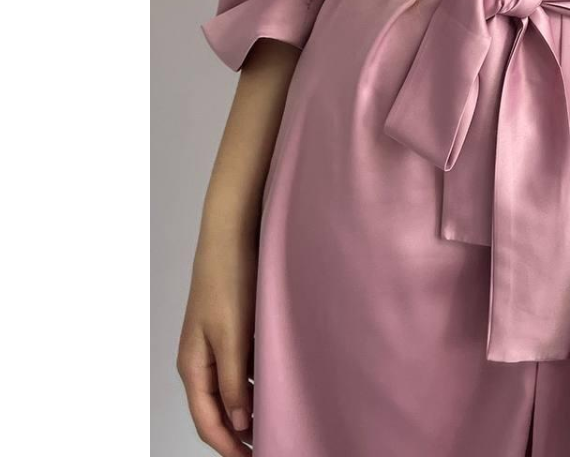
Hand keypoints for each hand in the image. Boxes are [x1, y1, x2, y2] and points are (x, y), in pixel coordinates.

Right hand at [177, 221, 257, 454]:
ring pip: (229, 390)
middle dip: (238, 434)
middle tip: (269, 447)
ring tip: (276, 423)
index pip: (207, 421)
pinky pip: (240, 368)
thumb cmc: (230, 280)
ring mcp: (214, 343)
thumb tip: (239, 424)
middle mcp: (200, 359)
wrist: (232, 233)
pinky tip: (276, 386)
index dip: (229, 446)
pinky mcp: (231, 328)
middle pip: (216, 410)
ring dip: (248, 409)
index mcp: (193, 365)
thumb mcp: (232, 335)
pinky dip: (254, 383)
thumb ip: (233, 381)